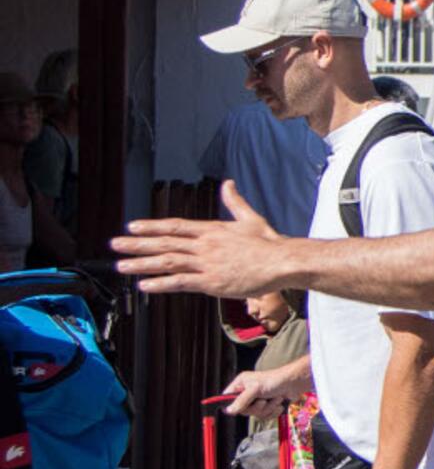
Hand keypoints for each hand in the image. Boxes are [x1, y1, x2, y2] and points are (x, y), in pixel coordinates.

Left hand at [113, 182, 289, 297]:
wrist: (283, 261)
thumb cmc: (270, 243)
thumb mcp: (250, 218)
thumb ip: (235, 202)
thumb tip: (228, 184)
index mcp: (211, 229)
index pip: (174, 226)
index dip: (151, 226)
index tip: (132, 226)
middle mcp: (204, 245)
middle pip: (164, 243)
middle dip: (137, 244)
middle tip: (115, 244)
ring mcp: (206, 263)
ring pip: (166, 261)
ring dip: (141, 264)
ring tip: (121, 266)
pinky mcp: (211, 282)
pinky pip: (180, 282)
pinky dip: (160, 283)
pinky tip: (144, 285)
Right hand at [222, 368, 294, 419]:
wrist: (295, 383)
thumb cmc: (275, 380)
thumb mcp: (255, 389)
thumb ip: (241, 400)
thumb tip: (229, 411)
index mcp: (241, 384)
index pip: (228, 398)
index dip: (232, 405)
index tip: (241, 407)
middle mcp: (247, 392)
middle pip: (243, 410)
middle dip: (257, 407)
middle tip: (264, 400)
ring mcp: (257, 399)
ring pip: (255, 414)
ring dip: (268, 408)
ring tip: (275, 398)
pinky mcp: (267, 406)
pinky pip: (265, 416)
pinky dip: (273, 411)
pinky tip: (279, 403)